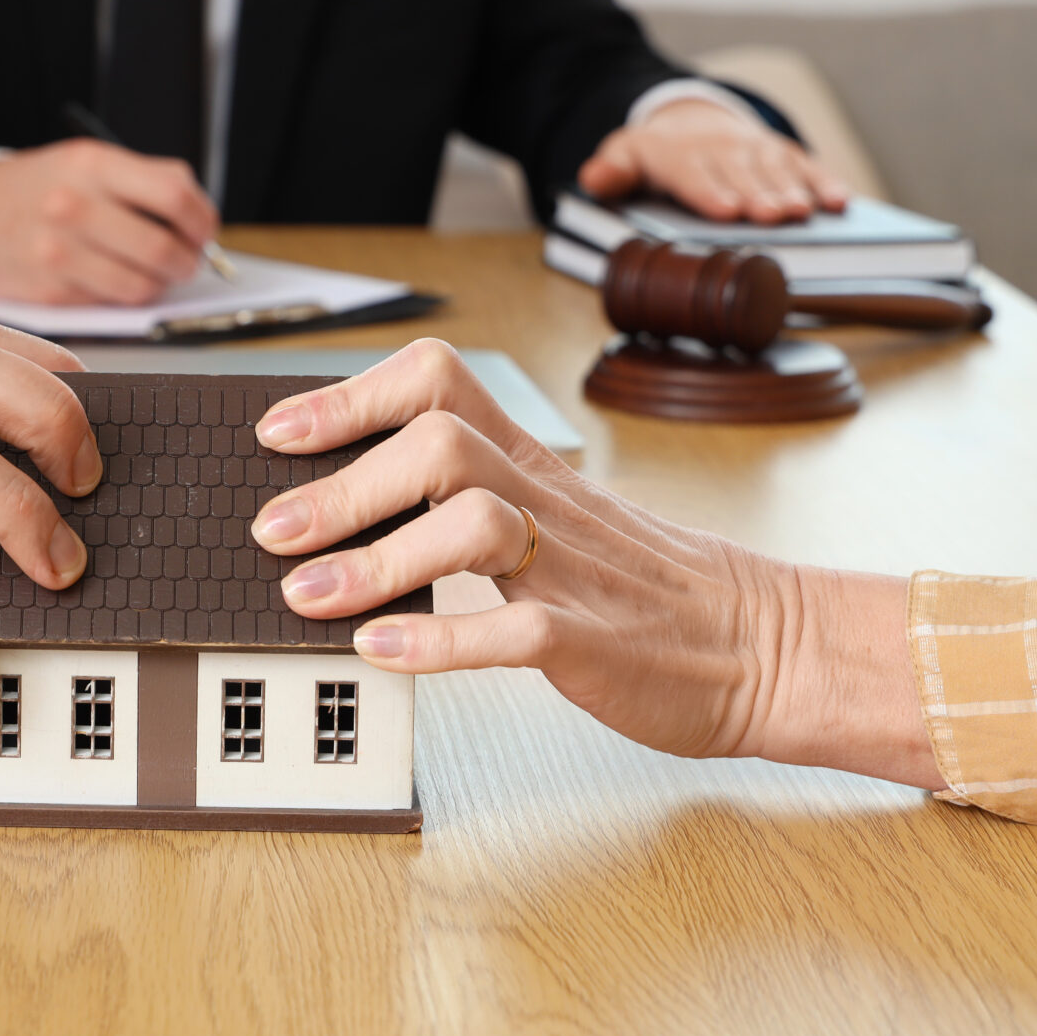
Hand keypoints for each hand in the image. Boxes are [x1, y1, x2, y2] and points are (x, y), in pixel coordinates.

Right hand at [0, 137, 218, 304]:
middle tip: (187, 262)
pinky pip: (111, 305)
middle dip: (188, 262)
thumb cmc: (42, 189)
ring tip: (153, 274)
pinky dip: (123, 297)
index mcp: (93, 164)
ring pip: (142, 286)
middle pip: (164, 248)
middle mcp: (74, 206)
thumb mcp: (87, 162)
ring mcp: (59, 252)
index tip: (205, 232)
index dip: (202, 221)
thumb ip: (144, 183)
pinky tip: (114, 280)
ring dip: (159, 286)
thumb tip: (201, 224)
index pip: (174, 195)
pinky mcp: (51, 292)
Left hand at [248, 341, 940, 788]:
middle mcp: (547, 503)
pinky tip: (380, 649)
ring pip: (471, 524)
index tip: (278, 431)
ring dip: (376, 558)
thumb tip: (342, 495)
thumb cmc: (644, 585)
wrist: (765, 646)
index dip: (351, 398)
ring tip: (306, 595)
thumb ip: (467, 493)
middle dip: (343, 483)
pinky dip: (438, 639)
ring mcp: (572, 570)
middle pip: (439, 445)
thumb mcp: (555, 513)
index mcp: (533, 466)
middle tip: (271, 530)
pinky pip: (515, 629)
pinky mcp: (593, 643)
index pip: (438, 386)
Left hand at [577, 97, 851, 224]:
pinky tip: (840, 202)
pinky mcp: (782, 153)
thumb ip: (611, 171)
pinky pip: (806, 165)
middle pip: (741, 175)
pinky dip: (825, 181)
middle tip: (775, 218)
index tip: (727, 212)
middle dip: (758, 195)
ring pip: (776, 170)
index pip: (693, 175)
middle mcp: (721, 148)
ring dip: (794, 191)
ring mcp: (755, 149)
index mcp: (679, 154)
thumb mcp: (625, 158)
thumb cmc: (656, 156)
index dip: (710, 192)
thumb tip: (593, 178)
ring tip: (806, 214)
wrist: (689, 123)